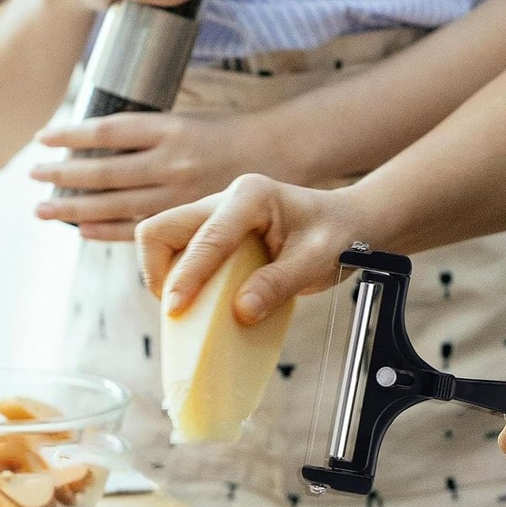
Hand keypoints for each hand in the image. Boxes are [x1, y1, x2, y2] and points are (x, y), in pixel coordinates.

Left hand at [30, 110, 296, 240]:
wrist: (281, 154)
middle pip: (104, 169)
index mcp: (171, 127)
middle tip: (33, 175)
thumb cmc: (230, 134)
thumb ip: (149, 134)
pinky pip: (139, 228)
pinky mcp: (189, 216)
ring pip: (115, 202)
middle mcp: (173, 160)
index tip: (43, 137)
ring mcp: (180, 192)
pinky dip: (106, 230)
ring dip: (73, 207)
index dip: (73, 134)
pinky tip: (82, 229)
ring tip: (43, 207)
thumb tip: (99, 144)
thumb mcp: (188, 119)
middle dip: (63, 174)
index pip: (109, 129)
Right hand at [135, 174, 365, 323]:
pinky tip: (205, 299)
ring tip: (194, 306)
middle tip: (180, 309)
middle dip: (160, 271)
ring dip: (169, 276)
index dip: (187, 275)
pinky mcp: (213, 231)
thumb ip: (280, 284)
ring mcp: (215, 213)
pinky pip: (180, 253)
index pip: (207, 237)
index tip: (176, 309)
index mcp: (252, 196)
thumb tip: (241, 310)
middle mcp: (225, 199)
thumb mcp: (317, 260)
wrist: (345, 224)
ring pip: (164, 240)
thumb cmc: (335, 234)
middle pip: (161, 228)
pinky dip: (182, 278)